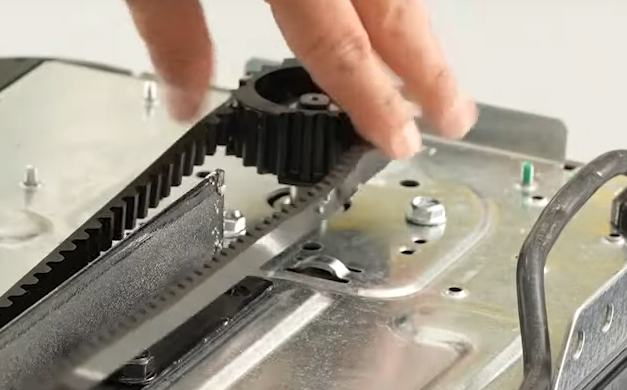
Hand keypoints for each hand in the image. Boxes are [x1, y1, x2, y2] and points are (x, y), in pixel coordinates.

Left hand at [123, 0, 476, 157]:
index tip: (403, 140)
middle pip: (392, 8)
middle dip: (429, 67)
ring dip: (412, 25)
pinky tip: (385, 7)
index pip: (339, 45)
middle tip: (455, 115)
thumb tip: (186, 97)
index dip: (374, 99)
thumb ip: (171, 26)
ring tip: (427, 70)